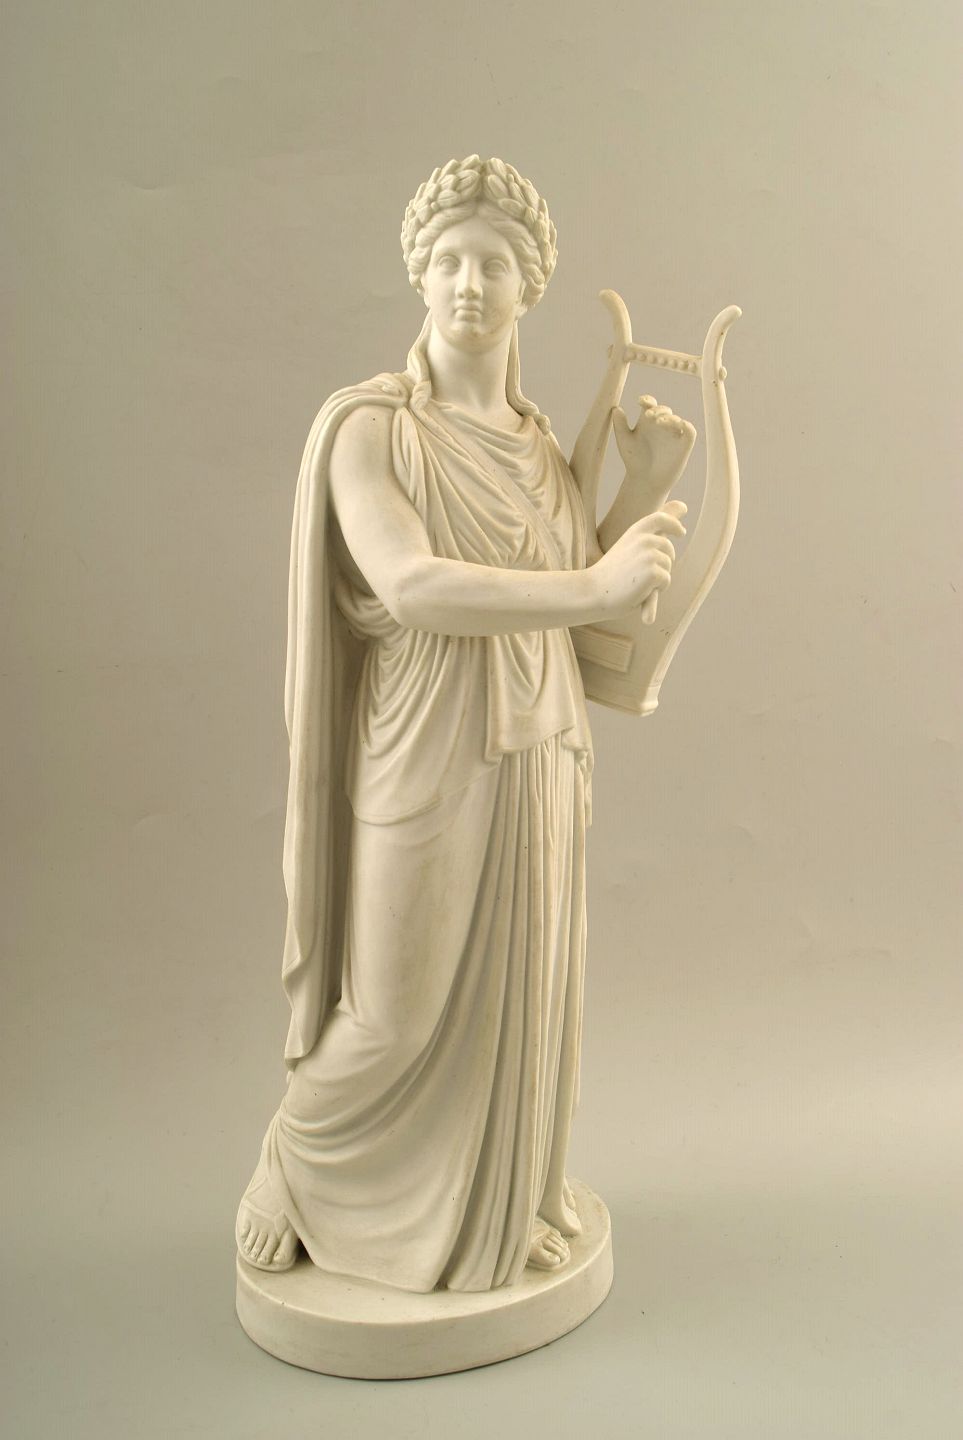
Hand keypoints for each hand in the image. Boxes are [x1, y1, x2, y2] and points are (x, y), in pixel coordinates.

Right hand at [591, 501, 686, 616]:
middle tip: (640, 574)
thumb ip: (649, 532)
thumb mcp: (627, 546)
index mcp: (635, 531)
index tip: (681, 532)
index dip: (673, 524)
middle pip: (668, 549)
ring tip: (636, 582)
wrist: (592, 591)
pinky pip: (666, 580)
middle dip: (662, 563)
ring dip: (657, 577)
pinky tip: (639, 590)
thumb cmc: (610, 572)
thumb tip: (682, 507)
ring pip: (668, 566)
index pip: (661, 518)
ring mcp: (650, 555)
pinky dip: (656, 589)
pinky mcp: (654, 572)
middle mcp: (645, 539)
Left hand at [613, 395, 696, 512]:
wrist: (645, 481)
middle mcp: (661, 425)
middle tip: (648, 415)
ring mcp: (674, 434)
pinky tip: (680, 424)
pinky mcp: (684, 444)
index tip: (640, 401)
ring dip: (669, 417)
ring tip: (659, 422)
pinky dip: (686, 426)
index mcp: (647, 421)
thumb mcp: (625, 441)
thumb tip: (616, 408)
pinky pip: (689, 430)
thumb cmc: (634, 461)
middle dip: (657, 409)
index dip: (647, 399)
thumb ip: (620, 425)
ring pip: (676, 418)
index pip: (650, 404)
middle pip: (663, 409)